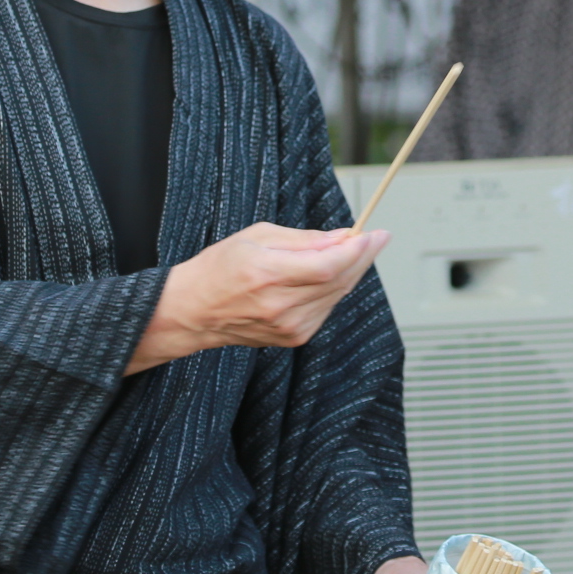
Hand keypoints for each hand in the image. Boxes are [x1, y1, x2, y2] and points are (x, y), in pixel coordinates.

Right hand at [129, 222, 389, 372]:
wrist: (194, 310)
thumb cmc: (221, 267)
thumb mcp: (258, 236)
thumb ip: (304, 239)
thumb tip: (343, 237)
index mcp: (268, 275)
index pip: (328, 266)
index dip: (356, 251)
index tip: (374, 234)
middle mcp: (281, 306)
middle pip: (339, 282)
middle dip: (363, 257)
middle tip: (378, 238)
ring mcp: (289, 327)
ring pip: (336, 296)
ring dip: (350, 273)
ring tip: (353, 251)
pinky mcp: (293, 339)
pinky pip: (326, 309)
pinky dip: (333, 290)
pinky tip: (329, 276)